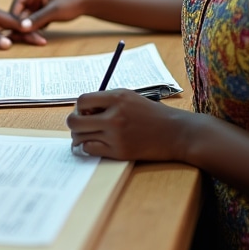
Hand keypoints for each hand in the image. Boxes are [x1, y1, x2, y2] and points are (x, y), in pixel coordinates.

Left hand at [0, 3, 46, 48]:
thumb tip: (9, 44)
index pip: (15, 23)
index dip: (28, 31)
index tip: (41, 38)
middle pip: (14, 25)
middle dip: (28, 33)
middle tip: (42, 42)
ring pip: (8, 28)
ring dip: (20, 34)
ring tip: (34, 41)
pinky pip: (0, 31)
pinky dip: (9, 36)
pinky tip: (12, 41)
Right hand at [9, 0, 90, 31]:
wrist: (86, 5)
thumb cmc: (71, 3)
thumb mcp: (53, 11)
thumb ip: (37, 19)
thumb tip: (22, 27)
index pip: (17, 1)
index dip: (14, 14)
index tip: (14, 26)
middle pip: (21, 11)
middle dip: (22, 23)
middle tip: (22, 36)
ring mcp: (38, 5)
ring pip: (27, 18)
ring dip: (29, 28)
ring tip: (33, 37)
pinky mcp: (42, 13)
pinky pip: (34, 22)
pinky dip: (35, 29)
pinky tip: (39, 37)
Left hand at [67, 88, 190, 161]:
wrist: (174, 132)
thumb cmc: (151, 113)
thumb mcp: (129, 97)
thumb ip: (106, 100)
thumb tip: (82, 108)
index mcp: (117, 98)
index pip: (82, 100)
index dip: (79, 107)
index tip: (85, 111)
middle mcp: (114, 116)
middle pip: (75, 121)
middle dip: (73, 123)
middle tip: (81, 125)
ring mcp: (116, 136)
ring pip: (80, 137)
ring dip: (79, 136)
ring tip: (87, 135)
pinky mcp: (119, 152)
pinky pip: (90, 149)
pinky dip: (89, 147)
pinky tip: (97, 143)